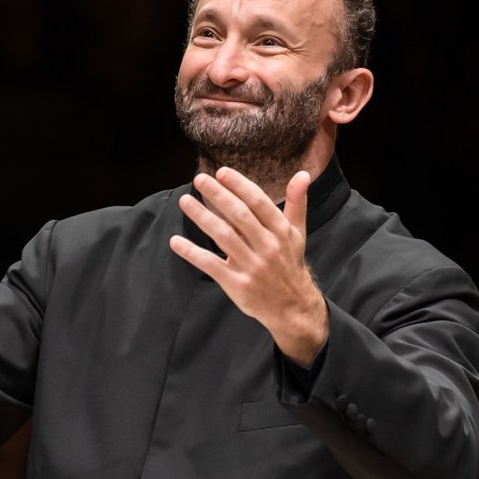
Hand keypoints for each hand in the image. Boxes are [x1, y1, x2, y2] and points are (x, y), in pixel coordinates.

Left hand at [171, 167, 328, 365]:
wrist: (292, 306)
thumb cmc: (289, 263)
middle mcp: (268, 247)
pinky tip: (176, 241)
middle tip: (199, 179)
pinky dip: (192, 253)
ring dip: (202, 217)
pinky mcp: (237, 284)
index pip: (259, 202)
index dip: (239, 186)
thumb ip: (297, 202)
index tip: (221, 172)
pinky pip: (211, 265)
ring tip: (185, 201)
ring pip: (224, 237)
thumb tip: (302, 174)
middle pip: (240, 216)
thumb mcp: (297, 233)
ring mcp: (252, 267)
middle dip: (218, 195)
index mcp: (281, 232)